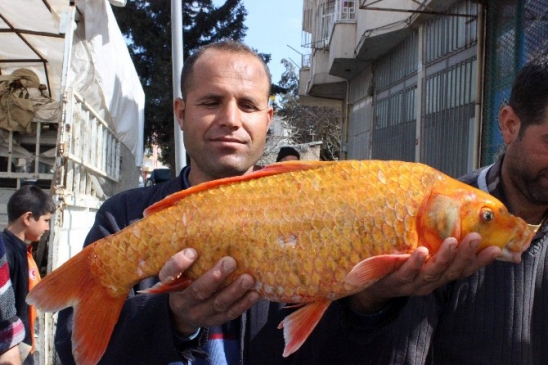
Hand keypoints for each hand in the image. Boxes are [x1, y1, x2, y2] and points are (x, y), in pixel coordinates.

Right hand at [159, 248, 259, 335]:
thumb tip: (207, 228)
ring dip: (234, 291)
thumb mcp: (179, 271)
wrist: (181, 314)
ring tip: (248, 278)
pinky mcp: (215, 320)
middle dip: (215, 277)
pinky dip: (244, 303)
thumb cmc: (184, 281)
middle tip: (230, 262)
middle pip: (198, 291)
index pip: (169, 275)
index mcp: (171, 285)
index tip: (192, 251)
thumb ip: (187, 257)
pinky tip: (254, 293)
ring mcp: (200, 314)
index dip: (179, 264)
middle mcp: (183, 302)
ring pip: (218, 303)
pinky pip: (230, 313)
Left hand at [348, 233, 500, 313]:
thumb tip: (449, 208)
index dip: (480, 261)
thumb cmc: (398, 263)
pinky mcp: (394, 281)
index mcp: (438, 274)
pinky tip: (421, 252)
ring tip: (452, 241)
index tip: (496, 248)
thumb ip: (434, 239)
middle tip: (476, 238)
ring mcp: (412, 283)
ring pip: (432, 272)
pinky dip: (415, 263)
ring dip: (444, 258)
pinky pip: (406, 273)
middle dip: (465, 255)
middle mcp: (429, 281)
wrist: (368, 285)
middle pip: (452, 271)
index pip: (463, 269)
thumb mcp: (419, 252)